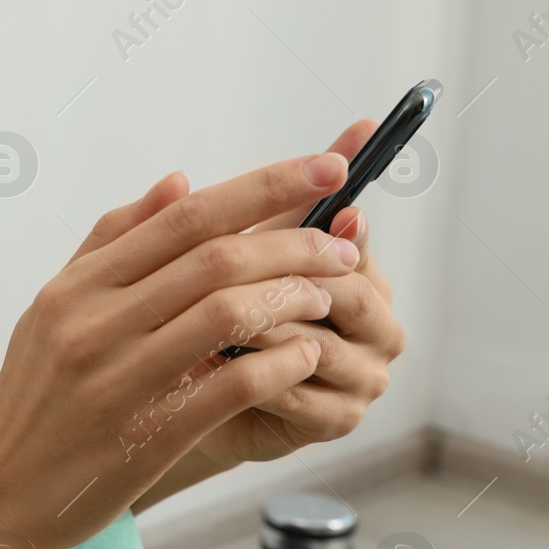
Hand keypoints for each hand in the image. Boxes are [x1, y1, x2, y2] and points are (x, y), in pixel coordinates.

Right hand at [0, 150, 362, 548]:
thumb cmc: (31, 403)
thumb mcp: (51, 312)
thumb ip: (112, 244)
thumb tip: (178, 182)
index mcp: (76, 288)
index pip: (183, 216)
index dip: (264, 186)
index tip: (326, 170)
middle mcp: (93, 324)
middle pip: (215, 256)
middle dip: (297, 241)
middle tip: (343, 246)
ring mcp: (118, 379)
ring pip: (228, 312)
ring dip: (294, 297)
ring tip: (328, 298)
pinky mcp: (146, 434)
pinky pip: (232, 383)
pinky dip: (281, 363)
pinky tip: (304, 357)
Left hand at [190, 118, 406, 466]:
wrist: (175, 399)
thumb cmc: (201, 315)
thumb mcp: (223, 249)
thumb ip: (276, 197)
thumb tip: (352, 128)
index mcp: (355, 271)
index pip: (354, 234)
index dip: (339, 210)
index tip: (333, 184)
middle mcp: (373, 322)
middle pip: (348, 290)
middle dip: (290, 280)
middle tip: (237, 275)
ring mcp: (362, 374)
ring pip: (323, 343)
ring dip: (267, 331)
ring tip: (215, 325)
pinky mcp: (337, 419)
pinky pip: (306, 395)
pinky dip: (262, 380)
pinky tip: (220, 369)